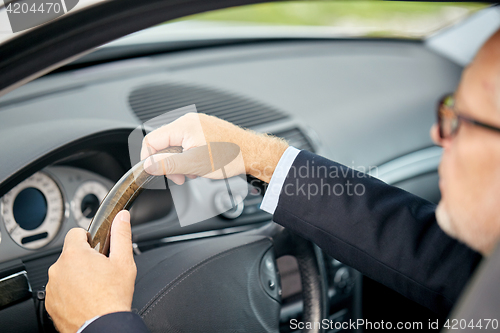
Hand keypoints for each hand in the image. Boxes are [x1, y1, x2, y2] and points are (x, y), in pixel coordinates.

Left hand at [45, 211, 135, 332]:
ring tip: (94, 288)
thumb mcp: (124, 261)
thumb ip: (121, 234)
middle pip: (71, 254)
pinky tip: (85, 299)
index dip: (89, 238)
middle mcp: (58, 268)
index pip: (75, 232)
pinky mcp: (50, 303)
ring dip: (76, 276)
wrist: (102, 327)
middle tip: (101, 272)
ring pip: (65, 273)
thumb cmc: (113, 297)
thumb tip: (121, 217)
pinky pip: (60, 290)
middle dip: (84, 260)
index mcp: (75, 254)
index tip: (97, 249)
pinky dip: (70, 293)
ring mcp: (53, 287)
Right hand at [141, 113, 288, 182]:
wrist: (253, 153)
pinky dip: (190, 157)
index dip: (149, 159)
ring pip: (177, 145)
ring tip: (194, 172)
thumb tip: (148, 165)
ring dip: (181, 162)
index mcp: (183, 125)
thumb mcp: (193, 165)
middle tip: (180, 177)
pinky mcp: (206, 130)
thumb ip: (167, 164)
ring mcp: (198, 124)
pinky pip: (189, 143)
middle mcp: (190, 121)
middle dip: (169, 163)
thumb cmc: (230, 157)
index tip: (155, 173)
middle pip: (164, 143)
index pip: (151, 140)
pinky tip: (201, 166)